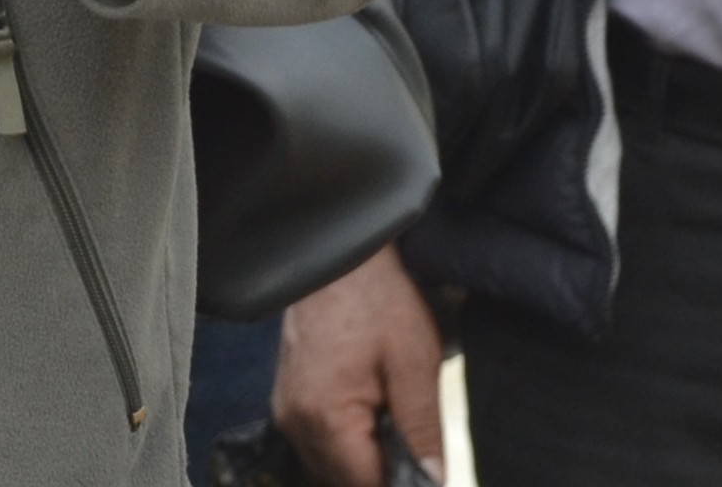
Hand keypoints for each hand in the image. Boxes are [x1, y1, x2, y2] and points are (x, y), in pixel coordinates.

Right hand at [275, 247, 445, 486]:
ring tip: (390, 417)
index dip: (400, 481)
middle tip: (411, 437)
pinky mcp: (288, 402)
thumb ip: (422, 428)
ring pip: (330, 468)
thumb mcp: (414, 362)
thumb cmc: (377, 300)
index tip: (424, 468)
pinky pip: (319, 444)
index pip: (365, 486)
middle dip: (381, 471)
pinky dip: (346, 442)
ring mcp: (287, 413)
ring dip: (363, 460)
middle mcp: (296, 423)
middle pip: (344, 482)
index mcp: (325, 418)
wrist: (338, 258)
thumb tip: (434, 479)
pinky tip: (369, 414)